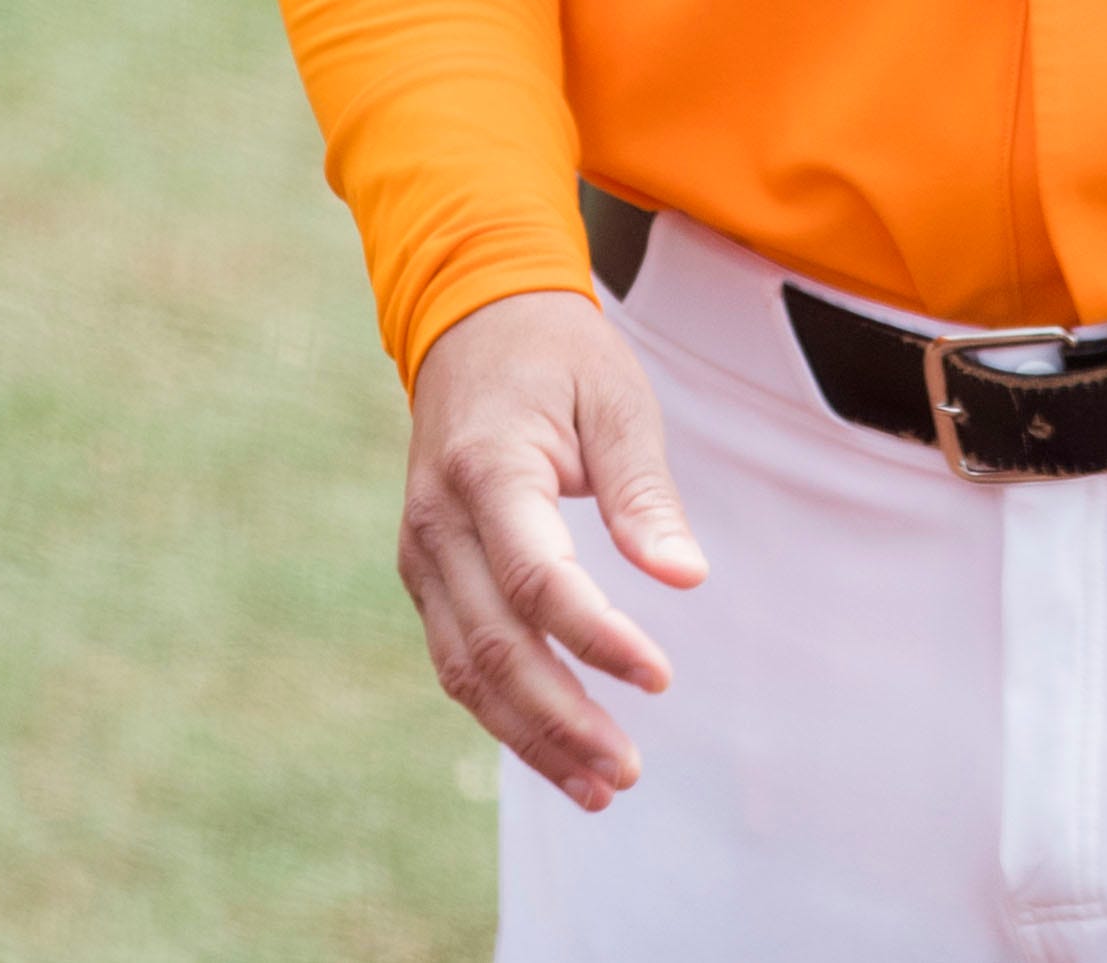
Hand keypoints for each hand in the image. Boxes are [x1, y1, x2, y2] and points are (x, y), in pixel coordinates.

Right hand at [397, 288, 709, 810]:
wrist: (472, 320)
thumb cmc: (558, 358)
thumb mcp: (616, 401)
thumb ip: (643, 493)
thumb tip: (685, 578)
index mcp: (487, 467)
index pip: (536, 577)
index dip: (596, 637)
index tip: (660, 677)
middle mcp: (438, 519)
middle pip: (494, 643)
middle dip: (560, 718)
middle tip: (627, 770)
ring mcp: (421, 550)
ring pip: (465, 668)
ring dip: (529, 735)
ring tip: (598, 785)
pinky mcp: (424, 571)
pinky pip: (456, 656)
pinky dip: (501, 711)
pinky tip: (554, 748)